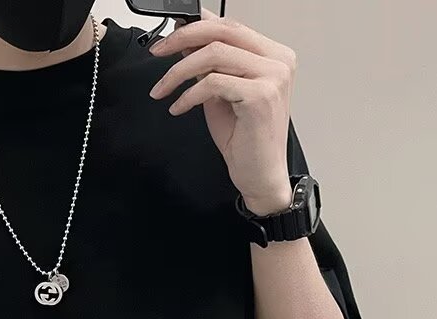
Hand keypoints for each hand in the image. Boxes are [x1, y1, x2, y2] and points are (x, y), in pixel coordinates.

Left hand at [148, 8, 295, 214]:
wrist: (259, 175)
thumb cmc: (244, 139)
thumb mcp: (220, 94)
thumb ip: (208, 66)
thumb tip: (186, 41)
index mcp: (272, 55)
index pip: (229, 26)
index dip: (195, 27)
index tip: (168, 39)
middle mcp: (278, 61)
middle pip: (223, 30)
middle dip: (183, 38)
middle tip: (158, 52)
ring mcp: (272, 77)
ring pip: (214, 55)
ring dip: (179, 71)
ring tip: (162, 89)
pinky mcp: (260, 96)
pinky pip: (212, 83)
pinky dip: (188, 95)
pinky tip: (178, 108)